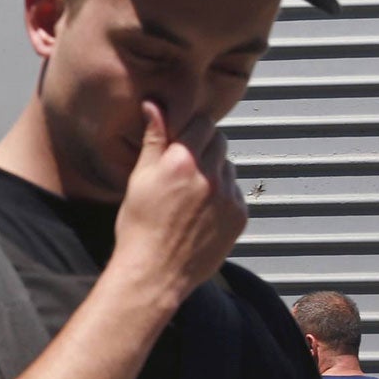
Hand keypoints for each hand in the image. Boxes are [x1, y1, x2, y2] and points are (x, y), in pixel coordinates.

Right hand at [112, 102, 247, 309]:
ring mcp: (229, 197)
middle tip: (183, 169)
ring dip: (214, 172)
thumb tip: (155, 104)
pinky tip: (201, 213)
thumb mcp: (139, 179)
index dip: (190, 130)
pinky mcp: (240, 216)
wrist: (154, 274)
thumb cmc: (138, 227)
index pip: (203, 123)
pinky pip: (235, 192)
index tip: (179, 141)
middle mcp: (210, 175)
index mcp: (182, 161)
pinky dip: (222, 196)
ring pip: (228, 167)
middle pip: (219, 142)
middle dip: (204, 148)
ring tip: (190, 195)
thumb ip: (154, 138)